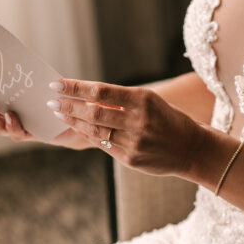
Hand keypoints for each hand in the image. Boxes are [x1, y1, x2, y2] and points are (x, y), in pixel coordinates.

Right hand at [0, 83, 90, 148]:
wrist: (77, 119)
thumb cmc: (54, 98)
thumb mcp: (38, 82)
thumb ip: (24, 74)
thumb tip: (11, 53)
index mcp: (4, 103)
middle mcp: (6, 118)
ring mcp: (18, 128)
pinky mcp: (32, 135)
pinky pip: (19, 132)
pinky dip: (14, 124)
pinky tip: (12, 115)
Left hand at [46, 79, 202, 174]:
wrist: (191, 149)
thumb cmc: (167, 119)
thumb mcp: (149, 102)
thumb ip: (120, 101)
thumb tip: (87, 97)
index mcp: (143, 99)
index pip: (101, 91)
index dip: (76, 88)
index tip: (57, 84)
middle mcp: (138, 120)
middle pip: (94, 111)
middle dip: (69, 106)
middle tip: (51, 101)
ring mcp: (134, 142)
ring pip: (95, 130)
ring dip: (74, 121)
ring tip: (59, 114)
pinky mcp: (131, 159)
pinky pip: (102, 145)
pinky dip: (87, 135)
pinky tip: (76, 128)